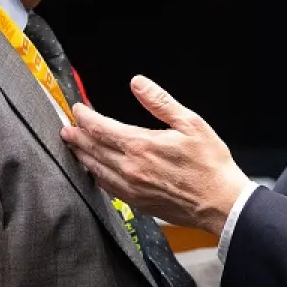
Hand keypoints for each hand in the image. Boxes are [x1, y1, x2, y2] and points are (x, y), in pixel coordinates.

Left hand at [62, 76, 248, 234]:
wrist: (220, 203)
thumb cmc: (210, 164)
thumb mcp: (190, 123)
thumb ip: (159, 102)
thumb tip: (138, 83)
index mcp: (141, 145)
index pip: (100, 128)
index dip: (85, 117)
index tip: (78, 109)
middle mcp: (130, 168)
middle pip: (92, 149)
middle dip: (77, 136)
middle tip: (66, 128)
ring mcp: (131, 189)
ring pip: (96, 170)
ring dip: (82, 156)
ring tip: (74, 147)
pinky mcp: (137, 203)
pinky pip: (107, 188)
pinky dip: (96, 176)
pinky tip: (96, 171)